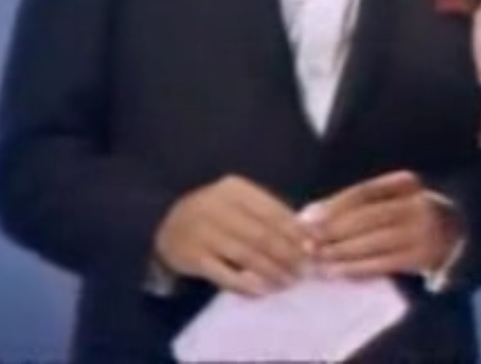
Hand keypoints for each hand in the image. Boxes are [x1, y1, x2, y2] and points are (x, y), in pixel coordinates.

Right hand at [154, 175, 311, 295]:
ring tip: (289, 282)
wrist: (165, 224)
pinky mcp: (194, 258)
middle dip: (288, 254)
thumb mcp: (238, 202)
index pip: (272, 211)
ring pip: (247, 255)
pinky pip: (225, 274)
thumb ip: (268, 213)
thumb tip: (307, 232)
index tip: (314, 247)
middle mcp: (218, 207)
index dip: (296, 231)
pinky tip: (263, 290)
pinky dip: (246, 284)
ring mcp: (204, 233)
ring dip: (272, 271)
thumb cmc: (214, 213)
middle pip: (262, 234)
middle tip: (305, 270)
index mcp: (235, 189)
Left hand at [303, 170, 461, 279]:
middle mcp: (414, 204)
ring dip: (340, 252)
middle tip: (307, 243)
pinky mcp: (421, 257)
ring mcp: (420, 231)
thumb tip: (315, 213)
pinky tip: (337, 271)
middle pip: (365, 217)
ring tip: (316, 259)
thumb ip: (363, 203)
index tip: (307, 218)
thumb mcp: (396, 197)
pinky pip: (382, 263)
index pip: (363, 192)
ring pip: (371, 242)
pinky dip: (356, 268)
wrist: (460, 235)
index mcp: (405, 182)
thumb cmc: (415, 214)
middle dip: (331, 231)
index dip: (333, 205)